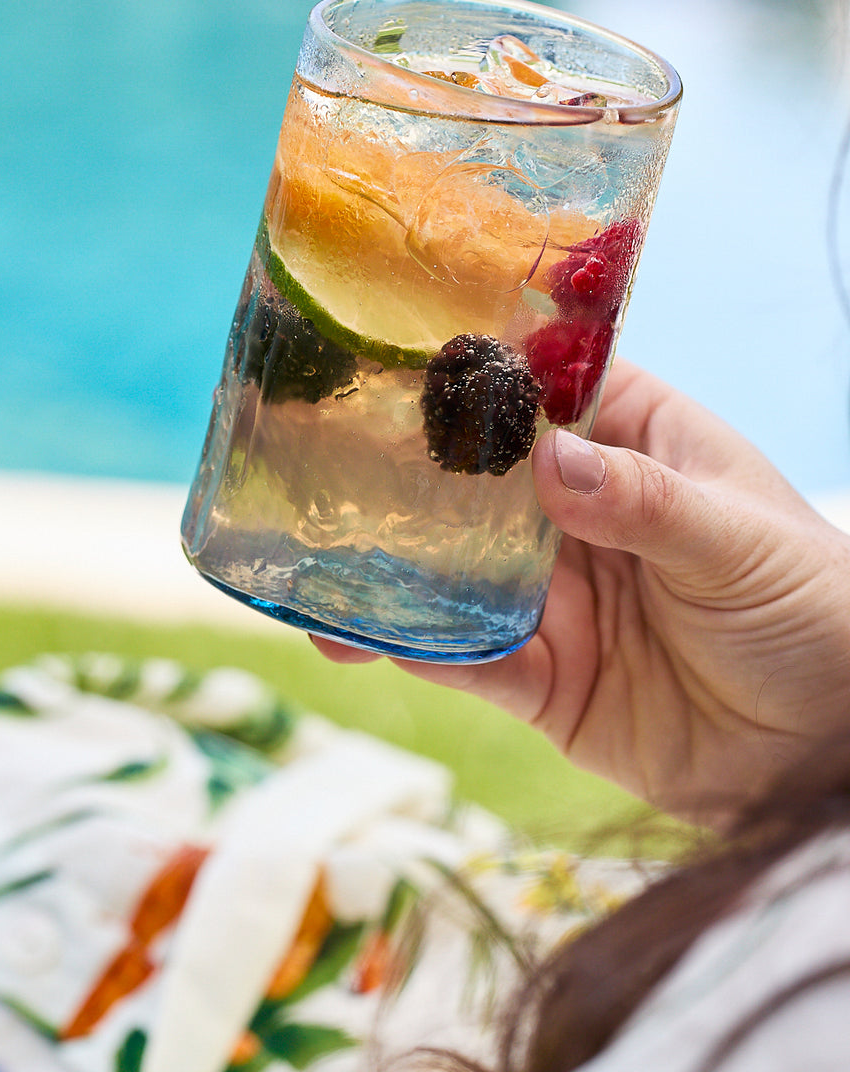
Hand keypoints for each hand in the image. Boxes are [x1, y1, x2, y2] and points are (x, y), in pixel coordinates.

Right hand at [314, 359, 849, 821]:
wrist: (828, 757)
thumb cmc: (816, 612)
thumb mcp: (741, 542)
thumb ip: (648, 503)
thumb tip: (553, 462)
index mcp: (632, 444)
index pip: (542, 388)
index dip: (476, 370)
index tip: (391, 355)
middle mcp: (577, 512)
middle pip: (474, 480)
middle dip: (402, 474)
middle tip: (315, 461)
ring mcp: (551, 594)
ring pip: (453, 573)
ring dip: (388, 572)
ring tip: (314, 568)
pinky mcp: (540, 674)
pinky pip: (468, 658)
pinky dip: (419, 649)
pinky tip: (364, 638)